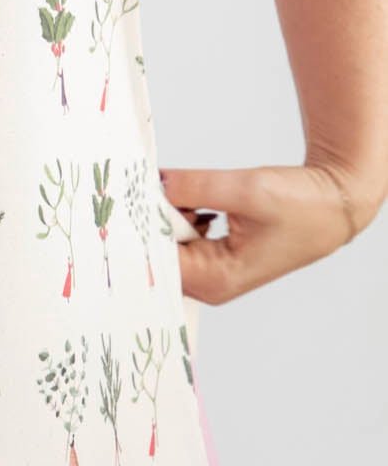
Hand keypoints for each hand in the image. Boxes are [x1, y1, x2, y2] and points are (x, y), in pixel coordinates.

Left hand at [161, 162, 376, 304]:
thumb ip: (194, 187)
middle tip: (155, 190)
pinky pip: (180, 236)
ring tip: (191, 196)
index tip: (132, 202)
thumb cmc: (301, 204)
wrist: (334, 203)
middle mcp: (210, 283)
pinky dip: (181, 216)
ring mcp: (211, 272)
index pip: (157, 260)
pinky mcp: (213, 257)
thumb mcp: (245, 189)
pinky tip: (196, 202)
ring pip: (168, 242)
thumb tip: (154, 182)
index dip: (141, 230)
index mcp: (216, 279)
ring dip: (170, 215)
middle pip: (159, 252)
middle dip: (154, 221)